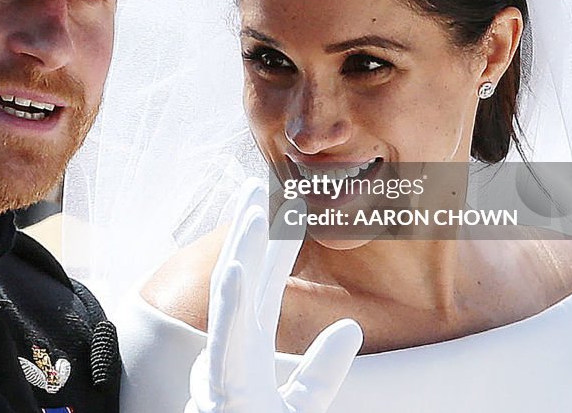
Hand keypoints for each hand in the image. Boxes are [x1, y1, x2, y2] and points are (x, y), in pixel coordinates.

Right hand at [185, 179, 362, 412]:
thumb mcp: (302, 404)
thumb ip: (322, 370)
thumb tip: (351, 329)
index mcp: (251, 343)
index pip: (267, 281)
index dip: (276, 241)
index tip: (287, 201)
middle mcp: (234, 345)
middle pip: (245, 275)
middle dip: (250, 228)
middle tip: (258, 181)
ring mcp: (223, 364)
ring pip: (231, 297)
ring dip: (240, 251)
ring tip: (251, 209)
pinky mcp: (220, 388)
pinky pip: (226, 343)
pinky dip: (230, 306)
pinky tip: (237, 271)